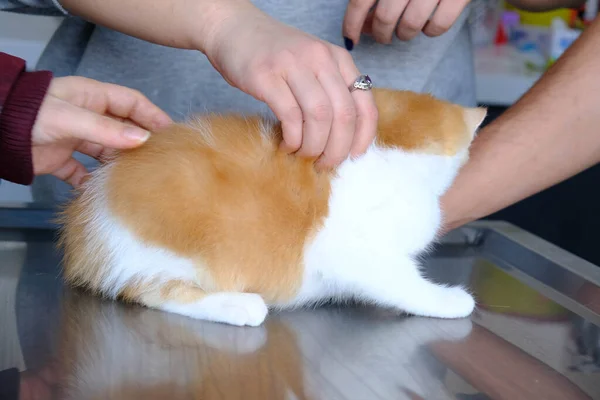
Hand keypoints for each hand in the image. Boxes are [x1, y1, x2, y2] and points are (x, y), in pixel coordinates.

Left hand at [31, 76, 171, 186]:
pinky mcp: (61, 160)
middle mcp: (87, 117)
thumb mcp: (71, 118)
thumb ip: (106, 129)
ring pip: (107, 152)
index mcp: (92, 97)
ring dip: (120, 164)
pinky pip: (84, 172)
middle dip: (140, 143)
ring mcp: (75, 139)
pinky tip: (105, 192)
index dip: (152, 116)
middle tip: (160, 159)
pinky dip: (93, 183)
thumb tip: (141, 139)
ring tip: (139, 177)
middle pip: (123, 129)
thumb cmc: (28, 115)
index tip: (170, 133)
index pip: (131, 103)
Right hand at [203, 3, 378, 169]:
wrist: (234, 29)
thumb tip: (344, 139)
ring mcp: (293, 65)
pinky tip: (287, 145)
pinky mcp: (266, 76)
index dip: (363, 137)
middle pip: (343, 115)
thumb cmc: (275, 55)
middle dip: (337, 149)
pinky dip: (292, 139)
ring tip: (303, 155)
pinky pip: (290, 116)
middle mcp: (320, 59)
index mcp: (338, 58)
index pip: (364, 104)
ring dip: (313, 146)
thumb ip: (331, 91)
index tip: (353, 157)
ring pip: (319, 117)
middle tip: (324, 164)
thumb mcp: (313, 64)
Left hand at [343, 0, 470, 43]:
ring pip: (410, 26)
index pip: (360, 1)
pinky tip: (428, 25)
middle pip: (385, 18)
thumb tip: (360, 21)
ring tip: (404, 30)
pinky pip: (438, 26)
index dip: (352, 24)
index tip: (351, 39)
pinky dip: (430, 31)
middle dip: (380, 34)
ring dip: (404, 34)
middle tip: (382, 36)